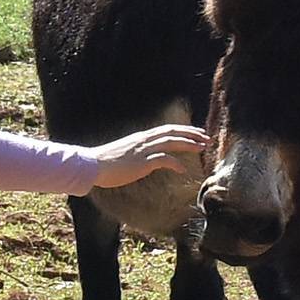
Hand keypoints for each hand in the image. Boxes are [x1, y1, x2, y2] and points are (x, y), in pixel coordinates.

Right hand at [91, 124, 210, 188]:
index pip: (166, 130)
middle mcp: (144, 141)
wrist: (93, 165)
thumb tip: (145, 158)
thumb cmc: (106, 163)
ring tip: (201, 147)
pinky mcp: (142, 162)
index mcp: (140, 138)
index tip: (196, 132)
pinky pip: (164, 160)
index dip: (182, 130)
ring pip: (171, 142)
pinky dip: (176, 163)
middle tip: (206, 138)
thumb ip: (137, 153)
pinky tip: (183, 170)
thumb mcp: (124, 153)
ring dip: (188, 144)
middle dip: (191, 134)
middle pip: (172, 132)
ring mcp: (143, 150)